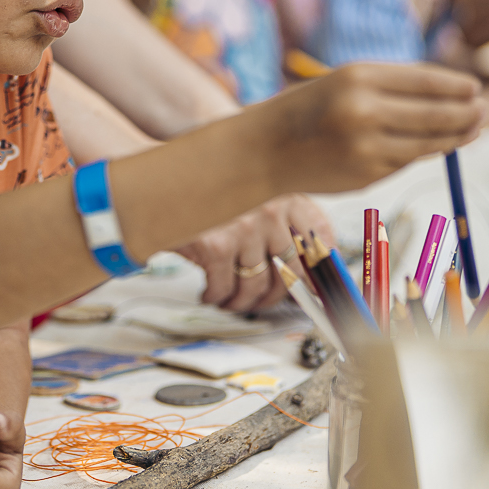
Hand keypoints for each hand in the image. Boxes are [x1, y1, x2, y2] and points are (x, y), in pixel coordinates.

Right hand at [174, 194, 330, 311]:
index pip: (321, 240)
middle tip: (264, 301)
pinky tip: (211, 294)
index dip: (320, 272)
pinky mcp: (217, 245)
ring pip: (256, 286)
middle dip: (275, 297)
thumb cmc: (211, 194)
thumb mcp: (254, 198)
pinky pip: (225, 288)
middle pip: (291, 272)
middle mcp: (270, 210)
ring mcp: (245, 228)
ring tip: (232, 301)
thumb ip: (282, 226)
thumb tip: (305, 274)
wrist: (167, 185)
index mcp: (286, 196)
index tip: (315, 290)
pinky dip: (217, 297)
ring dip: (243, 302)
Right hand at [270, 62, 482, 194]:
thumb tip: (451, 96)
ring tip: (471, 131)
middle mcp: (364, 110)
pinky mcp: (368, 175)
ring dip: (454, 137)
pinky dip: (421, 153)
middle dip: (466, 114)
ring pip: (428, 143)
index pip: (425, 80)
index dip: (455, 86)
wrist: (265, 149)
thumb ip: (392, 88)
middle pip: (435, 114)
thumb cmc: (310, 109)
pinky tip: (431, 147)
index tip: (474, 89)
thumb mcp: (346, 83)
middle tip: (482, 112)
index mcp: (358, 77)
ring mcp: (367, 146)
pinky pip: (406, 162)